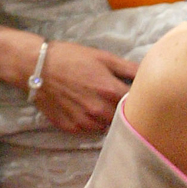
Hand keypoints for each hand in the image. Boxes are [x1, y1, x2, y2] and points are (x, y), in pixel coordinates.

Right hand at [0, 27, 137, 134]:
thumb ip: (130, 69)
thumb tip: (150, 74)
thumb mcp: (104, 57)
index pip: (138, 104)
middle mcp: (99, 111)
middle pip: (124, 118)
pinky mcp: (72, 127)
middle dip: (125, 110)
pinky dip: (92, 122)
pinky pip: (90, 130)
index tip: (142, 97)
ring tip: (101, 103)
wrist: (36, 67)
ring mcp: (85, 122)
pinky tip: (86, 109)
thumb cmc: (71, 58)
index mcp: (110, 92)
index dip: (142, 100)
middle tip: (120, 99)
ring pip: (108, 126)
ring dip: (109, 118)